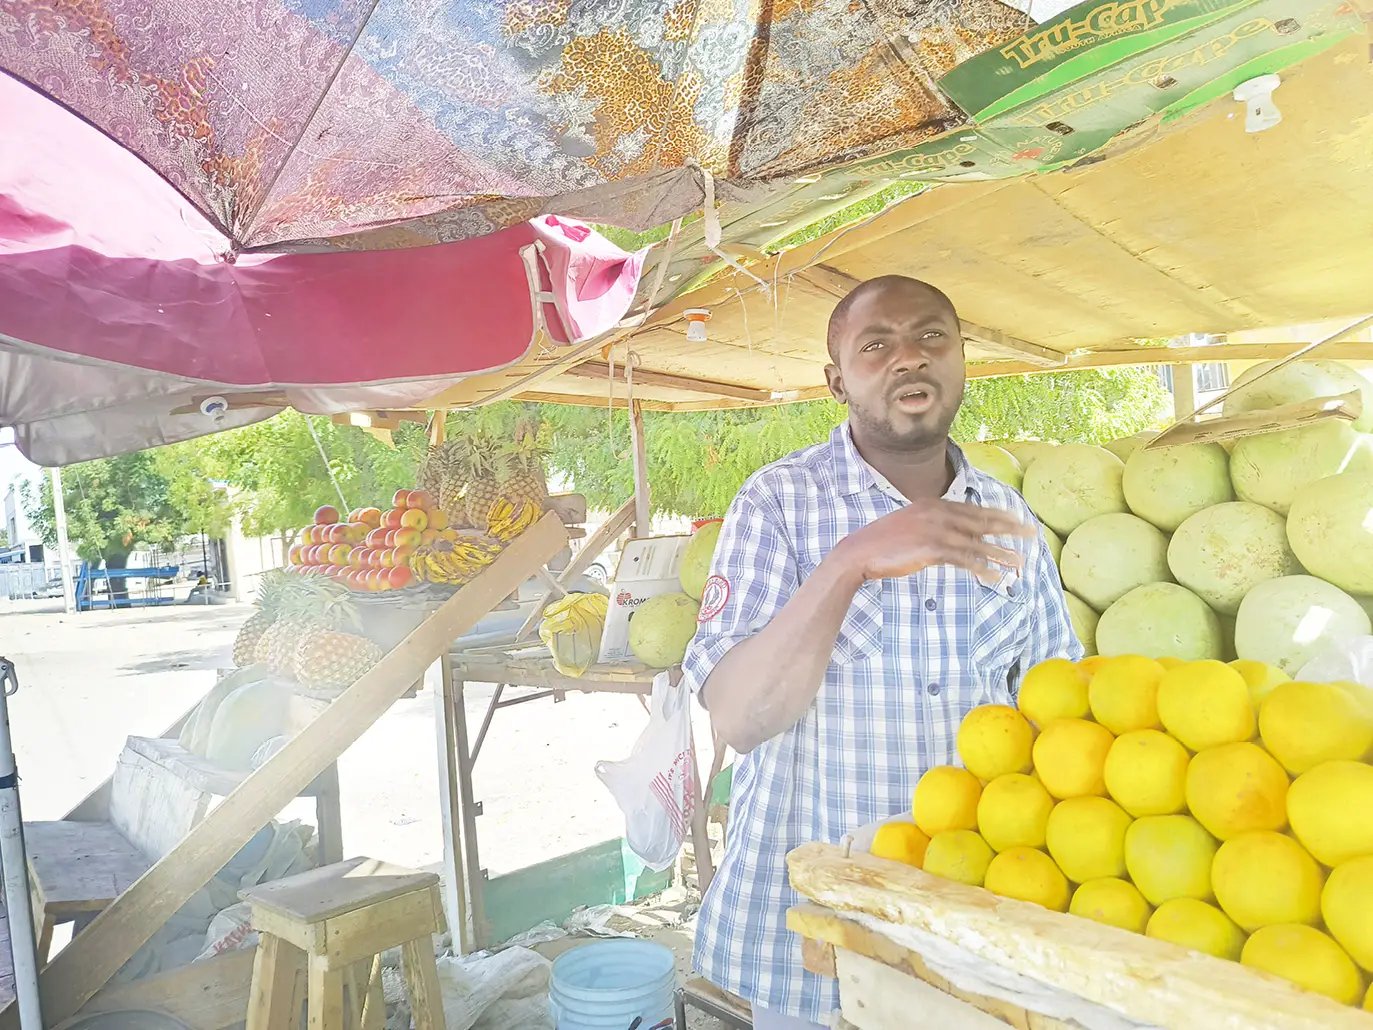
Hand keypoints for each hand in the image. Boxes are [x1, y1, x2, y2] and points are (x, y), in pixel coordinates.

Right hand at [834, 499, 1032, 586]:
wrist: (859, 552)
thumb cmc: (883, 542)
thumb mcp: (910, 525)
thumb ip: (932, 525)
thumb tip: (951, 536)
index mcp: (933, 504)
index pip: (973, 509)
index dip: (998, 515)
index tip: (1016, 520)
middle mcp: (938, 512)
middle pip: (982, 521)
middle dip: (1010, 528)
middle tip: (1032, 533)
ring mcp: (935, 529)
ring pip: (977, 542)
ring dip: (1001, 553)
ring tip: (1020, 562)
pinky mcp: (932, 548)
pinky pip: (965, 559)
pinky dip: (982, 568)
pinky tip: (996, 576)